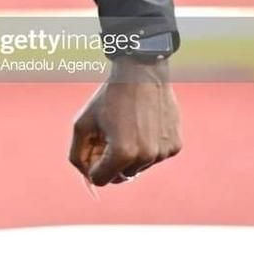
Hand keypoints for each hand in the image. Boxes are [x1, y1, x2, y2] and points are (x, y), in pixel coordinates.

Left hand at [68, 57, 181, 185]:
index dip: (92, 166)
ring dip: (130, 156)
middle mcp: (146, 157)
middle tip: (108, 139)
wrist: (142, 73)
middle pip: (120, 176)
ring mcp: (163, 152)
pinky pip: (155, 156)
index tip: (93, 151)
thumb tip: (86, 177)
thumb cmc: (109, 97)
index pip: (100, 180)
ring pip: (139, 167)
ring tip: (126, 128)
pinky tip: (143, 126)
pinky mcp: (175, 145)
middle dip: (111, 162)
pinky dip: (147, 147)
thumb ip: (78, 154)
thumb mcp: (83, 123)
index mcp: (122, 153)